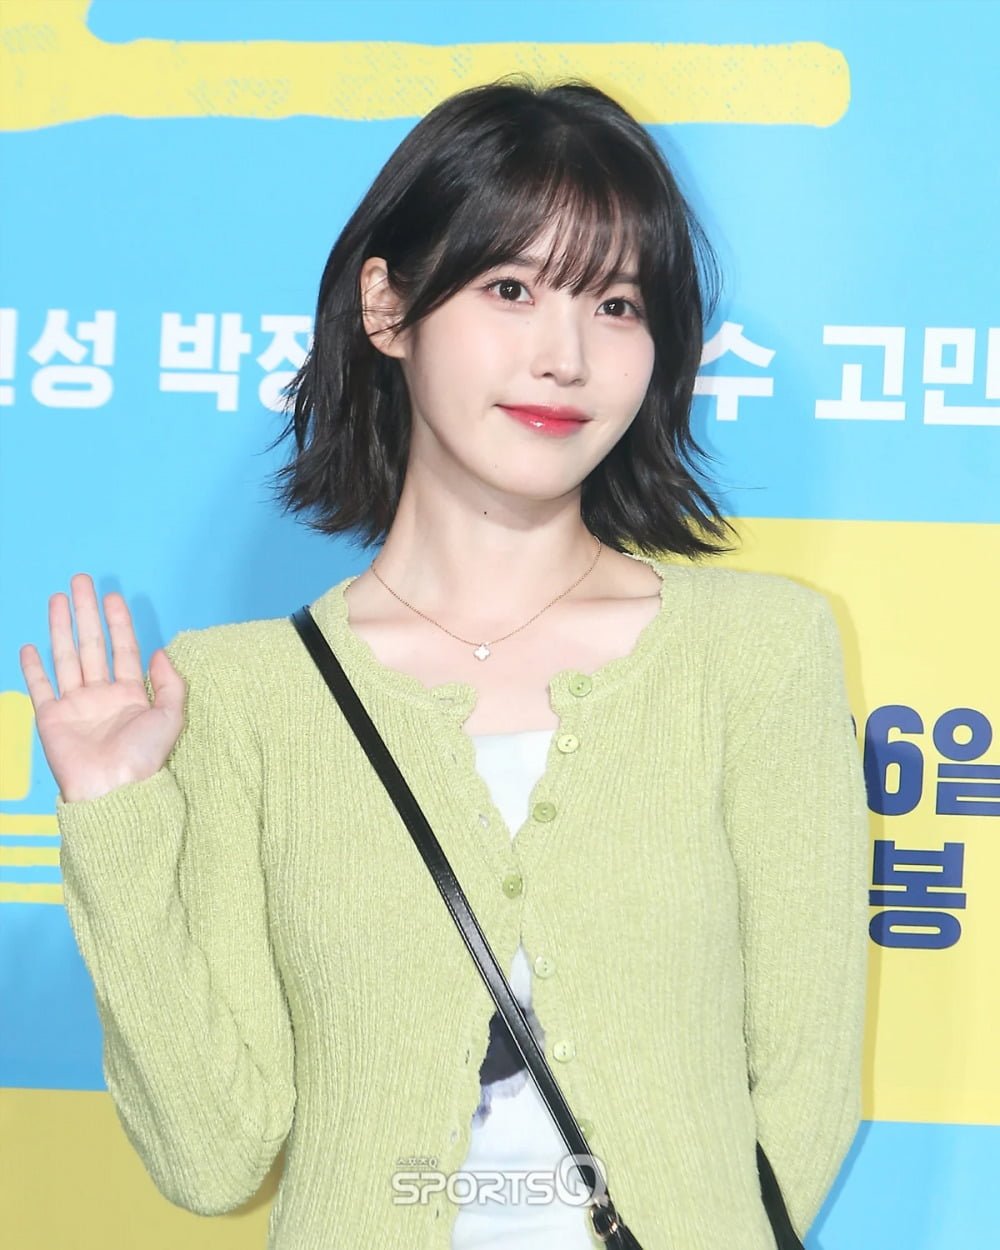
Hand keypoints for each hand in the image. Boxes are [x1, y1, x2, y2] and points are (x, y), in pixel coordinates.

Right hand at [19, 574, 185, 802]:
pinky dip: (34, 668)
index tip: (113, 596)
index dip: (119, 622)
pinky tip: (31, 646)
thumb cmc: (144, 758)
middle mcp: (102, 695)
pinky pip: (41, 687)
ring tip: (58, 598)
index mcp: (131, 695)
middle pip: (93, 644)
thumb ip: (171, 683)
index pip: (124, 649)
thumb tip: (161, 651)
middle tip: (81, 581)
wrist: (113, 790)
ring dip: (61, 627)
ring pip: (67, 656)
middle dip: (87, 612)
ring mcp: (75, 705)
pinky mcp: (51, 719)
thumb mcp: (171, 717)